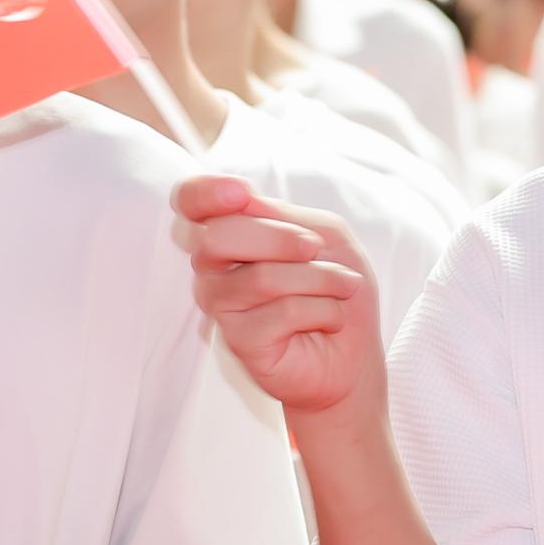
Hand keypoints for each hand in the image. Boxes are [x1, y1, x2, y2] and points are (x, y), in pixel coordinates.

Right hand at [176, 179, 383, 424]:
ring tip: (342, 288)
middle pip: (216, 237)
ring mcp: (221, 305)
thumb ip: (281, 214)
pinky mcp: (238, 341)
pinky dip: (322, 310)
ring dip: (318, 279)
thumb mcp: (324, 233)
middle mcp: (214, 266)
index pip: (190, 201)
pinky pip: (281, 313)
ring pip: (260, 278)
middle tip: (315, 248)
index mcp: (232, 229)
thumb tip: (241, 200)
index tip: (241, 194)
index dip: (204, 192)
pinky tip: (330, 319)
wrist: (353, 352)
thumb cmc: (337, 287)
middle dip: (278, 238)